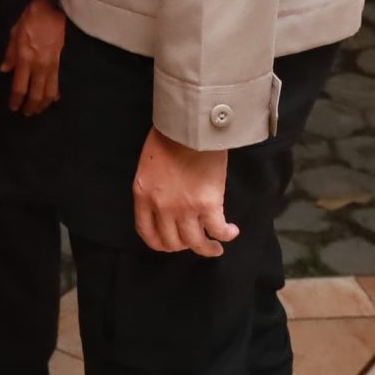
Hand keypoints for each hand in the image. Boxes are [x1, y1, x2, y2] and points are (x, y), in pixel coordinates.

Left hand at [1, 0, 65, 115]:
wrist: (52, 9)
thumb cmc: (30, 18)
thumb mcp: (14, 33)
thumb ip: (10, 54)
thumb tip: (5, 70)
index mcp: (24, 58)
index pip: (19, 86)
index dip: (16, 100)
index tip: (13, 107)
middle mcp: (38, 65)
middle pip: (35, 94)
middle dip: (30, 106)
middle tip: (26, 113)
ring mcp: (51, 65)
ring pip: (48, 92)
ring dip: (43, 104)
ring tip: (38, 110)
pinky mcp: (59, 62)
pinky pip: (57, 83)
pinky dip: (54, 93)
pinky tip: (52, 99)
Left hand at [133, 129, 237, 256]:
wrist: (189, 126)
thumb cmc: (169, 136)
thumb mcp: (149, 164)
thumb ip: (154, 186)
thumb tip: (166, 199)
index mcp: (143, 195)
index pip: (147, 232)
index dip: (159, 243)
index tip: (169, 245)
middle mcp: (162, 207)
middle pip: (172, 241)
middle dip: (183, 246)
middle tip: (194, 243)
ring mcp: (184, 208)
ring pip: (195, 242)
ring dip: (207, 249)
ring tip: (216, 247)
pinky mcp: (207, 205)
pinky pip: (217, 230)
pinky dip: (226, 234)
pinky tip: (231, 232)